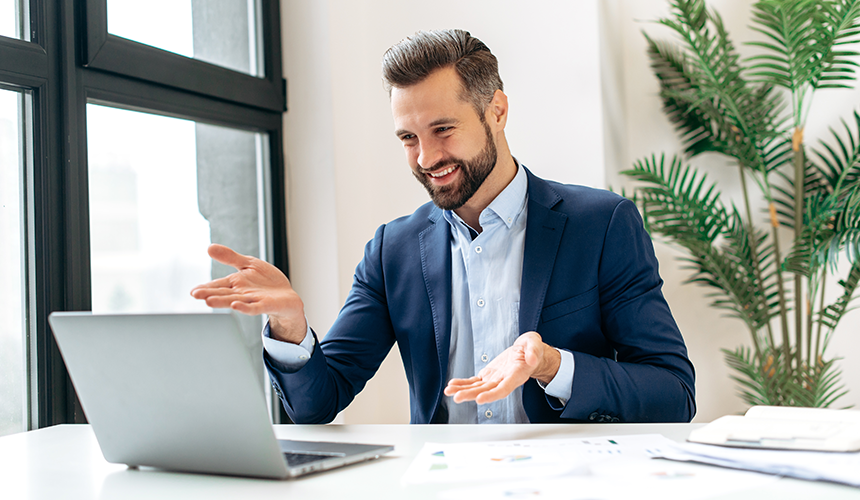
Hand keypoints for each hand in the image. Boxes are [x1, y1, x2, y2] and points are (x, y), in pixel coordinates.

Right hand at [190, 244, 306, 342]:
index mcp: (236, 283)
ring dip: (222, 301)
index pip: (218, 285)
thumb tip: (209, 247)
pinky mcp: (265, 305)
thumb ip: (230, 257)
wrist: (286, 296)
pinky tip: (235, 306)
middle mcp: (241, 293)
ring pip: (235, 301)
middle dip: (210, 294)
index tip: (193, 291)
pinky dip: (245, 307)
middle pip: (223, 293)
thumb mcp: (248, 264)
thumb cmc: (266, 282)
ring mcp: (253, 300)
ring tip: (209, 301)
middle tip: (195, 294)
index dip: (206, 287)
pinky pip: (254, 307)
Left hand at [443, 332, 560, 404]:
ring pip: (478, 388)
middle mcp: (504, 381)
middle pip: (487, 391)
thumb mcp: (535, 344)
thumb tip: (532, 358)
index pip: (504, 389)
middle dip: (471, 394)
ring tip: (449, 391)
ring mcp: (495, 379)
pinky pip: (475, 381)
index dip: (492, 395)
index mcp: (516, 375)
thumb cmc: (532, 348)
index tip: (480, 399)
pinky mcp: (489, 375)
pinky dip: (464, 383)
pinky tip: (453, 385)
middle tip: (457, 397)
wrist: (527, 352)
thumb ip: (534, 351)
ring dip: (463, 390)